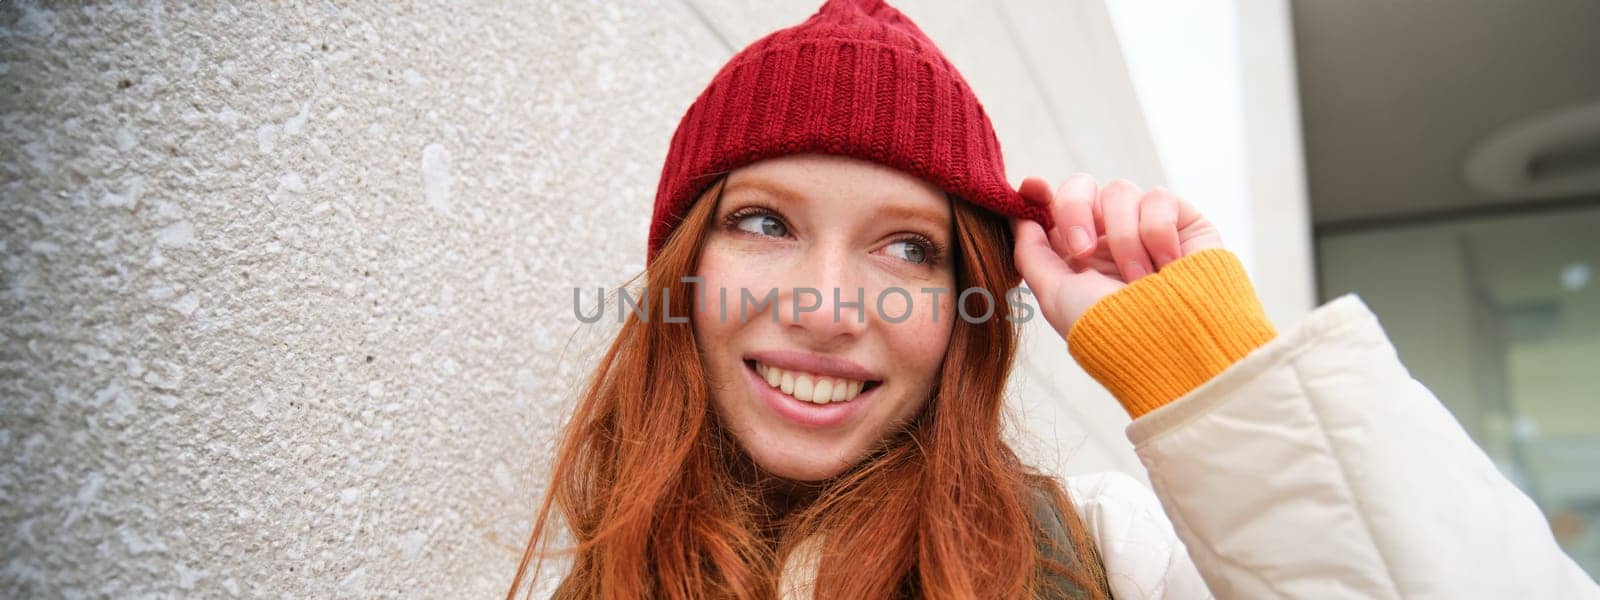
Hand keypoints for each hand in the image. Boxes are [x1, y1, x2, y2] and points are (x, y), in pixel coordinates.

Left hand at [1011, 174, 1223, 339]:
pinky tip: (1168, 266)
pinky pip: (1159, 199)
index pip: (1054, 206)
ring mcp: (1145, 225)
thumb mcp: (1055, 296)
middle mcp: (1109, 235)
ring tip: (1138, 278)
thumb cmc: (1110, 328)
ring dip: (1123, 237)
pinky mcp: (1183, 220)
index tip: (1032, 189)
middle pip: (1081, 185)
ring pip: (1119, 190)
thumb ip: (1031, 254)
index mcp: (1077, 252)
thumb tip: (1019, 217)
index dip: (1039, 192)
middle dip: (1074, 210)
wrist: (1171, 341)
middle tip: (1082, 250)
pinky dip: (1158, 234)